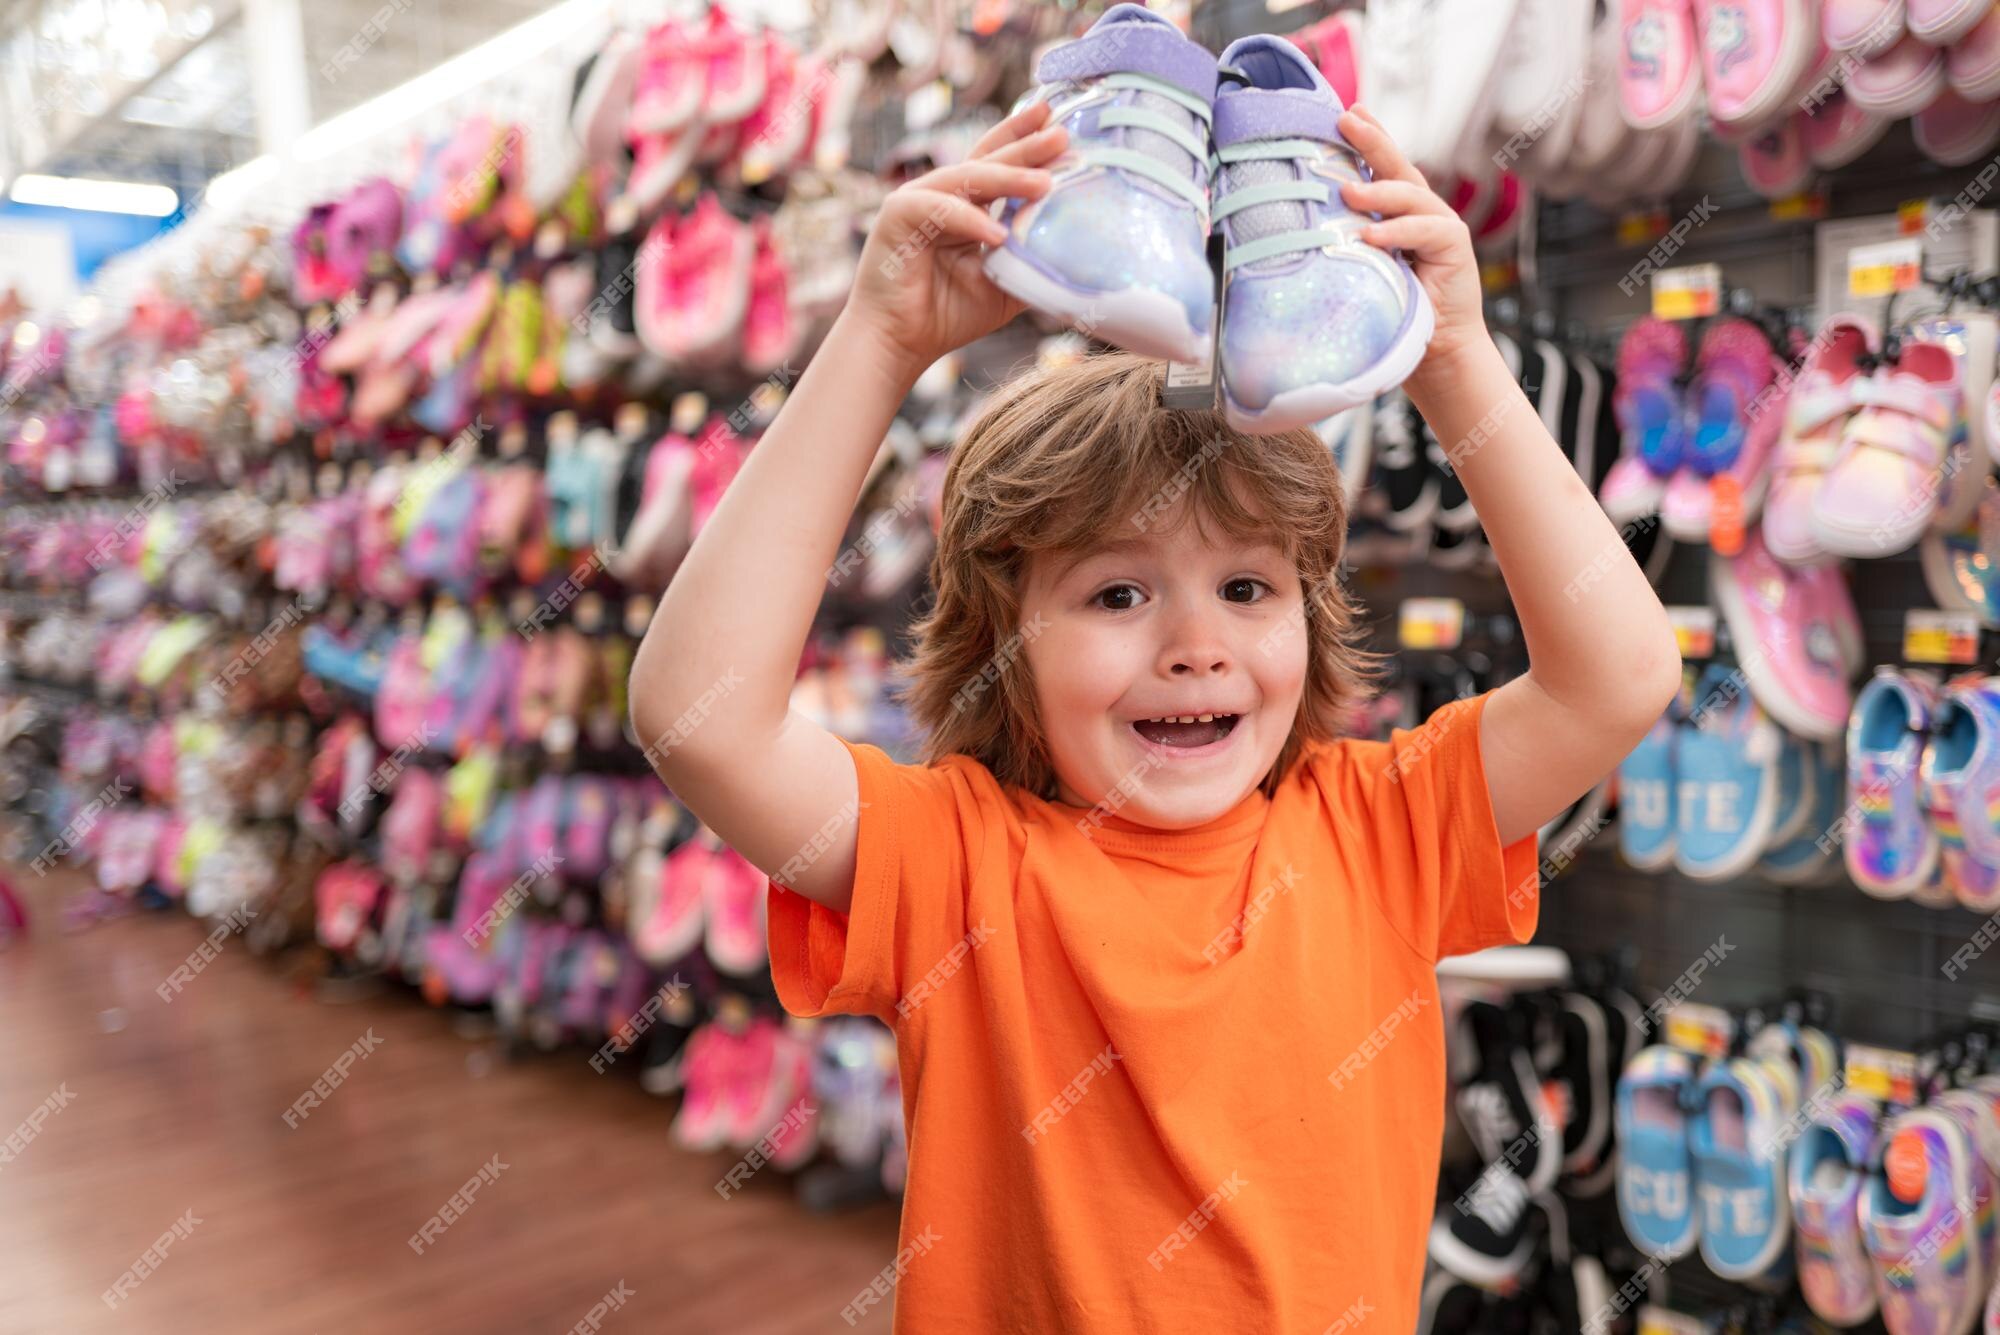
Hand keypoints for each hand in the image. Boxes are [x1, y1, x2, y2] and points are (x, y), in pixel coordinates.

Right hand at [841, 101, 1067, 380]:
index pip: (998, 162)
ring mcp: (917, 200)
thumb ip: (1031, 262)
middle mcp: (942, 195)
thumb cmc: (947, 315)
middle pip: (989, 160)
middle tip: (1061, 134)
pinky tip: (999, 235)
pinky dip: (970, 221)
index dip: (1026, 140)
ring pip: (968, 179)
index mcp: (965, 205)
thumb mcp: (1004, 285)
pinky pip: (941, 211)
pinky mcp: (897, 215)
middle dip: (1026, 146)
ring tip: (1044, 183)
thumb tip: (1078, 252)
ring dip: (1007, 179)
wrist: (900, 344)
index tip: (1059, 123)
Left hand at [1334, 105, 1488, 383]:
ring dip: (1378, 192)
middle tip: (1346, 120)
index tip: (1345, 112)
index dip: (1365, 139)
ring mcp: (1438, 225)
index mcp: (1396, 211)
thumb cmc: (1391, 311)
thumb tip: (1293, 230)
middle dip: (1372, 140)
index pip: (1380, 168)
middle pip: (1396, 166)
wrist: (1433, 351)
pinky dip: (1397, 232)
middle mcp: (1420, 210)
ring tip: (1348, 194)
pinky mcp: (1454, 246)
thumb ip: (1341, 245)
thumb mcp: (1359, 270)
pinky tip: (1372, 236)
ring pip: (1410, 194)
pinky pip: (1424, 231)